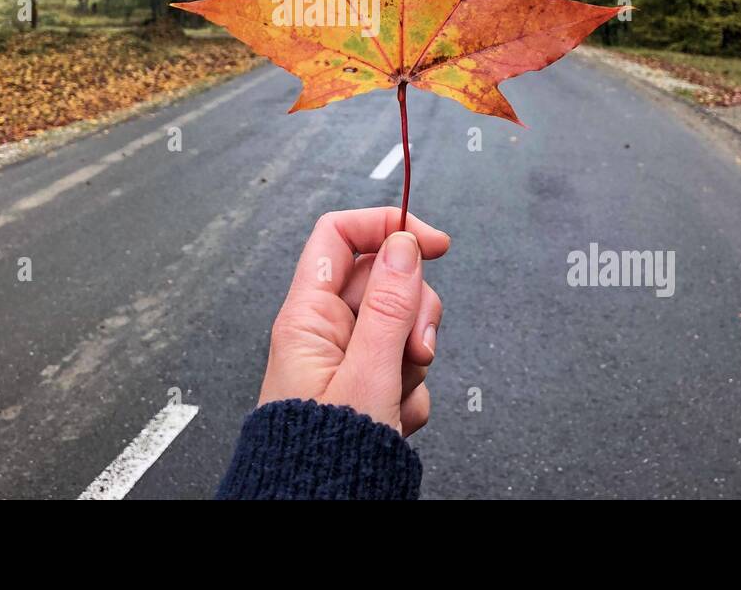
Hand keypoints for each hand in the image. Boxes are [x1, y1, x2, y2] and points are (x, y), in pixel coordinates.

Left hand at [258, 207, 449, 436]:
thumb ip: (389, 305)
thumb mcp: (367, 374)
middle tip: (414, 345)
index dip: (387, 226)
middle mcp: (325, 332)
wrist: (319, 513)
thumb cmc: (322, 456)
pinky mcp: (365, 389)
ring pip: (401, 327)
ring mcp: (347, 361)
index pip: (341, 234)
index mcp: (309, 315)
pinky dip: (411, 392)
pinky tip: (395, 416)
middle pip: (384, 281)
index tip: (431, 241)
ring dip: (414, 358)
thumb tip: (402, 246)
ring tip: (399, 389)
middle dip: (414, 310)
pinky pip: (404, 369)